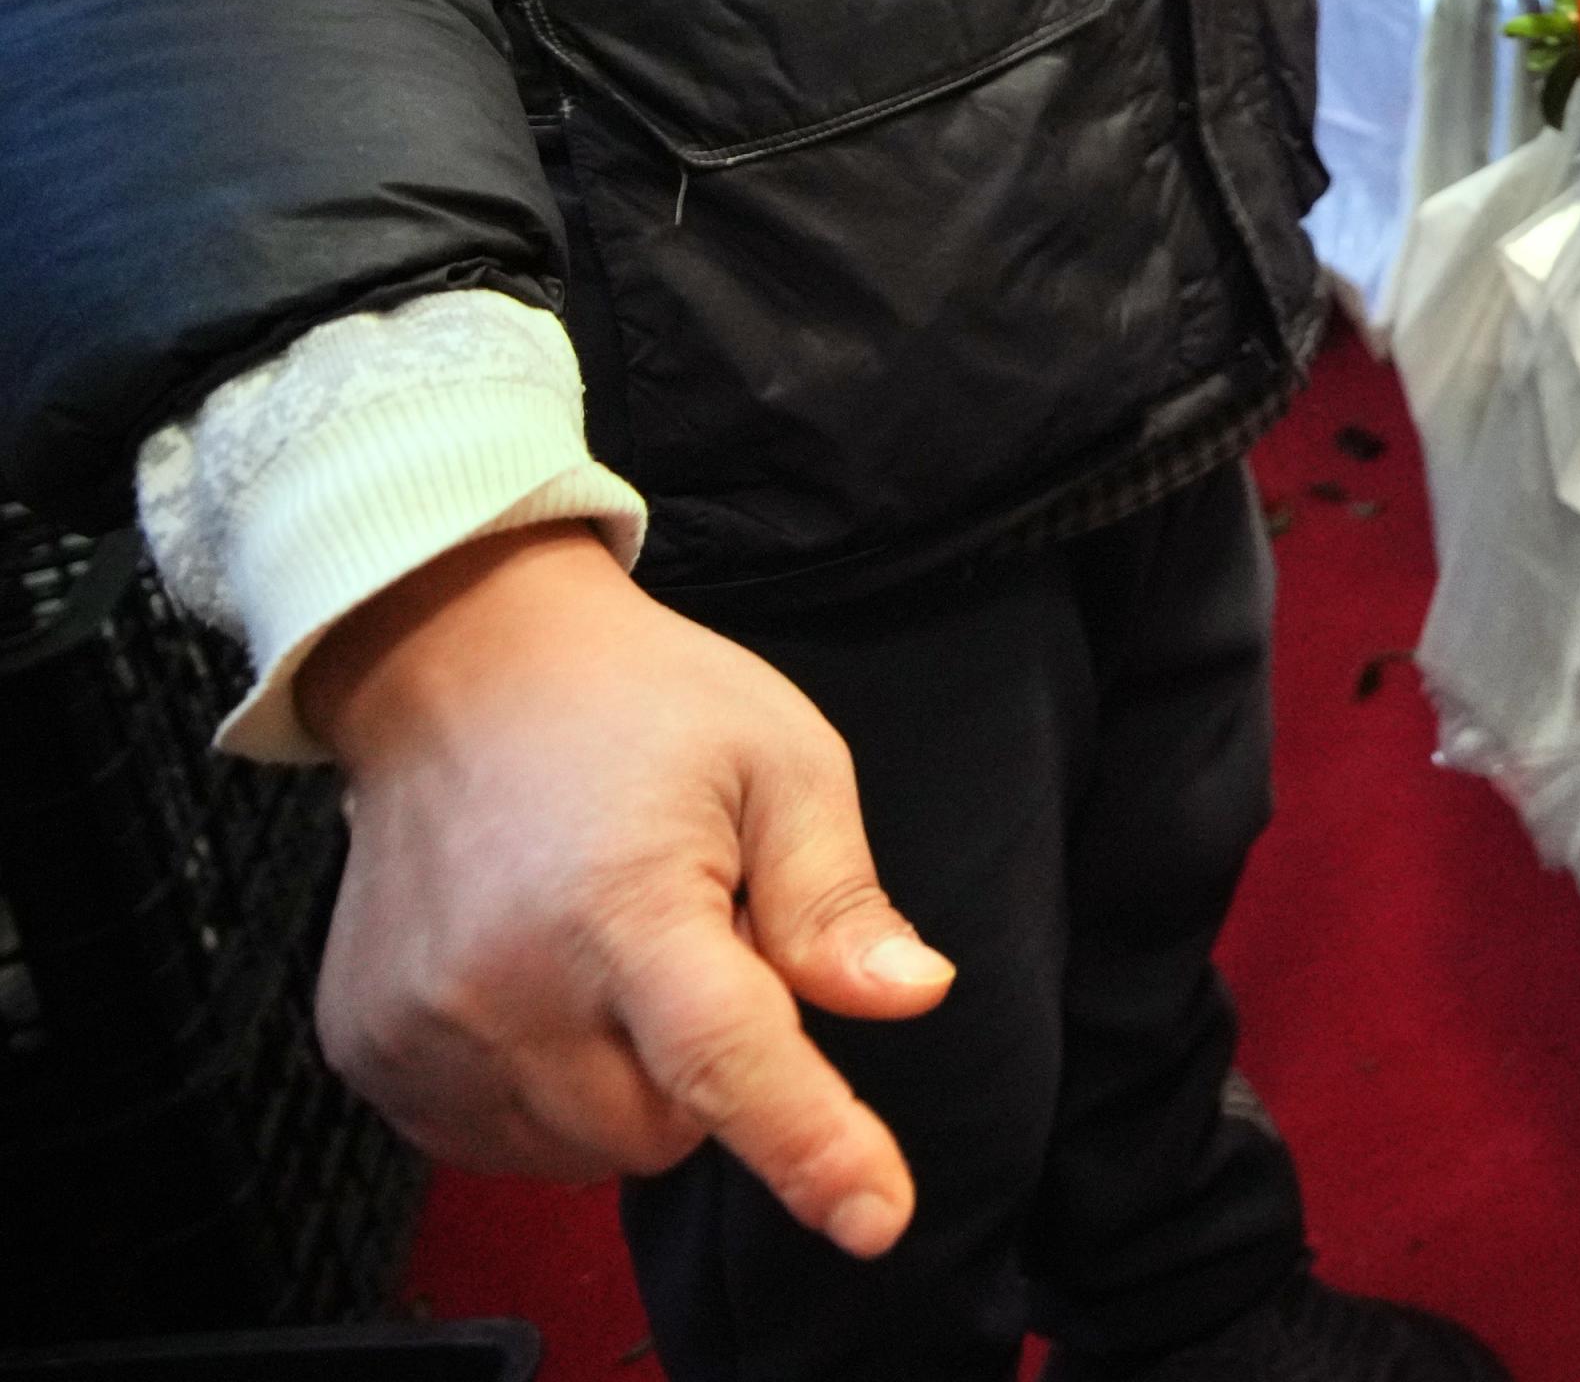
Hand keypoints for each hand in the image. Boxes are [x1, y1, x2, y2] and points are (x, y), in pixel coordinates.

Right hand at [304, 527, 948, 1252]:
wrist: (457, 665)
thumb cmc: (637, 706)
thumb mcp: (783, 762)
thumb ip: (838, 900)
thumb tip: (910, 996)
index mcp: (622, 907)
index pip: (727, 1064)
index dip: (811, 1148)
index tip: (875, 1217)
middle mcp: (502, 985)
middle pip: (661, 1132)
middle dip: (708, 1072)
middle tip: (698, 943)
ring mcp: (419, 1029)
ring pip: (578, 1152)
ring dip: (626, 1086)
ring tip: (614, 951)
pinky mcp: (367, 1052)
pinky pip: (493, 1142)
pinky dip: (545, 1094)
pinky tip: (545, 989)